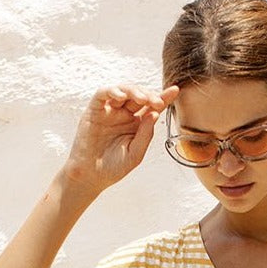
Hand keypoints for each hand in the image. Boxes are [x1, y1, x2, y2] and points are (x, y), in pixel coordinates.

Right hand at [62, 83, 180, 194]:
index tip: (174, 91)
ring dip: (134, 91)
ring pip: (123, 90)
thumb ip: (145, 135)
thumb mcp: (135, 154)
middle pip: (138, 95)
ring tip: (142, 98)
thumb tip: (154, 114)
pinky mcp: (95, 110)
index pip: (151, 107)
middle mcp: (124, 114)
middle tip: (157, 102)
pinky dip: (112, 91)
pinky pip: (103, 94)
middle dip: (149, 95)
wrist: (91, 177)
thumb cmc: (113, 167)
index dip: (163, 98)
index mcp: (136, 124)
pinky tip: (121, 96)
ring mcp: (109, 111)